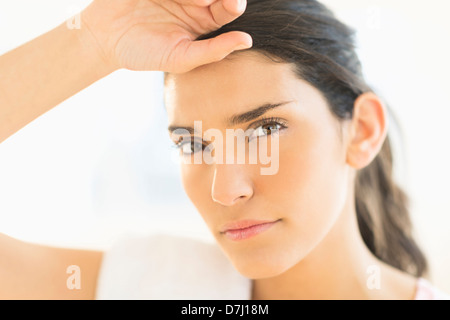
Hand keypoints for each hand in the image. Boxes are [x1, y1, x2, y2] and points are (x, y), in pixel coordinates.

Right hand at [80, 0, 251, 72]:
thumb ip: (213, 51)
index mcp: (205, 20)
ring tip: (196, 0)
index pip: (230, 7)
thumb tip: (247, 41)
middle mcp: (195, 0)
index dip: (235, 3)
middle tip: (206, 1)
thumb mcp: (180, 58)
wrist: (106, 40)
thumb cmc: (146, 53)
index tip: (234, 3)